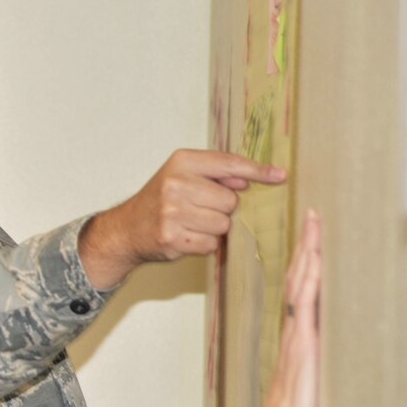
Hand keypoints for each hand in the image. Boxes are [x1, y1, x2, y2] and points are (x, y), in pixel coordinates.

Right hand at [78, 149, 285, 288]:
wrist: (126, 229)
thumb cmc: (159, 201)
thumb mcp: (182, 176)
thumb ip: (215, 174)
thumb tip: (247, 180)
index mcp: (182, 162)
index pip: (229, 163)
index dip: (257, 171)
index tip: (280, 175)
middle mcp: (176, 183)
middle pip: (230, 200)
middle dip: (221, 209)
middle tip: (198, 209)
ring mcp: (173, 212)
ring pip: (223, 224)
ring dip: (213, 229)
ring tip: (191, 224)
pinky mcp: (172, 237)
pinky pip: (211, 244)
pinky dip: (204, 244)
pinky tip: (185, 237)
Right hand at [261, 209, 321, 406]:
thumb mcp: (322, 379)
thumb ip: (331, 360)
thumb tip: (354, 347)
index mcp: (300, 335)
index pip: (303, 288)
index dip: (308, 261)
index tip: (314, 236)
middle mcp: (296, 328)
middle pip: (301, 276)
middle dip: (308, 245)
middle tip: (314, 215)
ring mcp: (298, 333)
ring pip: (302, 282)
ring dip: (309, 252)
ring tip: (315, 225)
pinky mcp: (304, 342)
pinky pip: (306, 303)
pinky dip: (311, 278)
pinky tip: (317, 259)